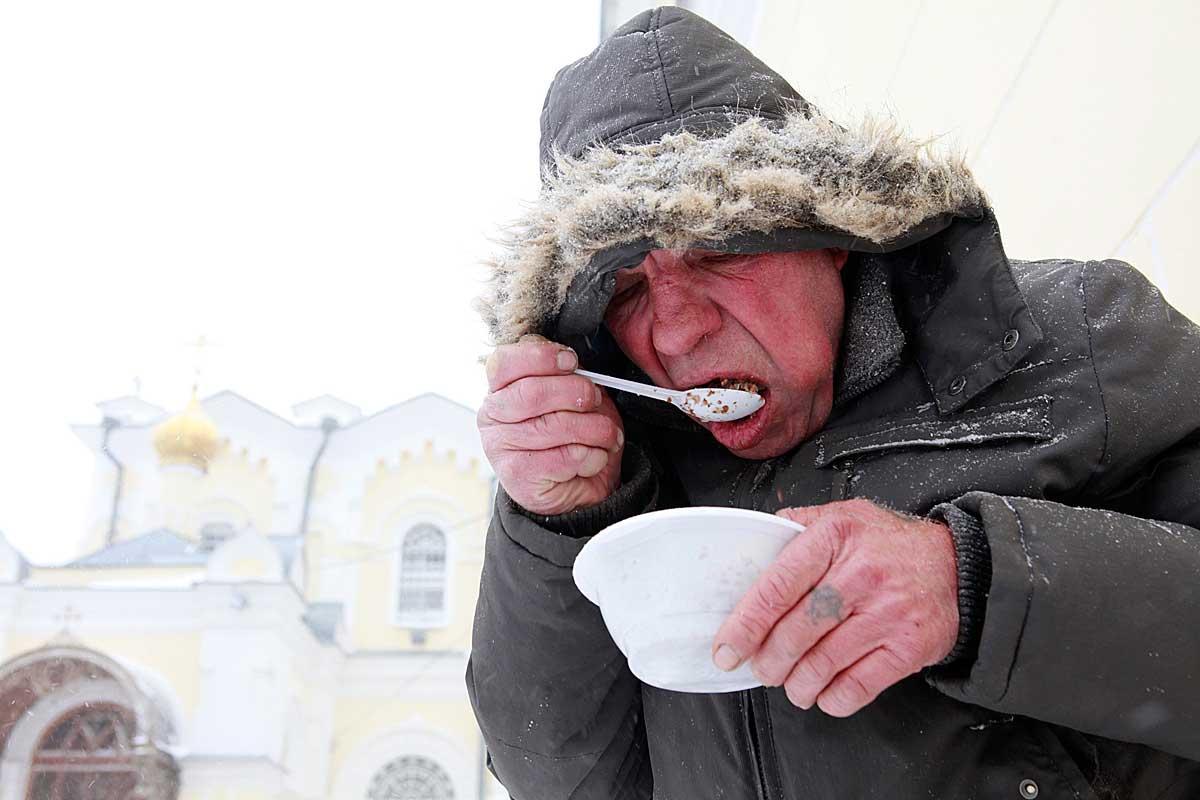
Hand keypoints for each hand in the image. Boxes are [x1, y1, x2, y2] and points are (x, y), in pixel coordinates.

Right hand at [478, 334, 623, 515]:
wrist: (578, 485)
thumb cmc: (573, 434)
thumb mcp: (573, 395)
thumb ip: (567, 375)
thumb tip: (576, 366)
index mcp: (500, 387)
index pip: (506, 362)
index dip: (542, 357)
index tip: (571, 361)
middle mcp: (492, 415)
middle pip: (534, 392)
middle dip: (577, 392)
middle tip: (595, 400)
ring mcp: (501, 446)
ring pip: (557, 426)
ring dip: (595, 429)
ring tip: (606, 434)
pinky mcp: (519, 475)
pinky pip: (567, 457)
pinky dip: (593, 456)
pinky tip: (592, 458)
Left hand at [711, 499, 959, 715]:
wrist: (958, 566)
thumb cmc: (889, 545)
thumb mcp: (844, 516)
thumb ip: (798, 526)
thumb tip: (753, 546)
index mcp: (834, 537)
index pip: (776, 588)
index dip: (745, 625)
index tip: (727, 648)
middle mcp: (860, 574)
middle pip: (795, 632)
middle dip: (769, 661)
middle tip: (762, 668)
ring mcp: (887, 613)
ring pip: (822, 664)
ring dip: (797, 684)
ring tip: (791, 683)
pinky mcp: (908, 647)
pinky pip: (858, 687)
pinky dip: (833, 698)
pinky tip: (825, 692)